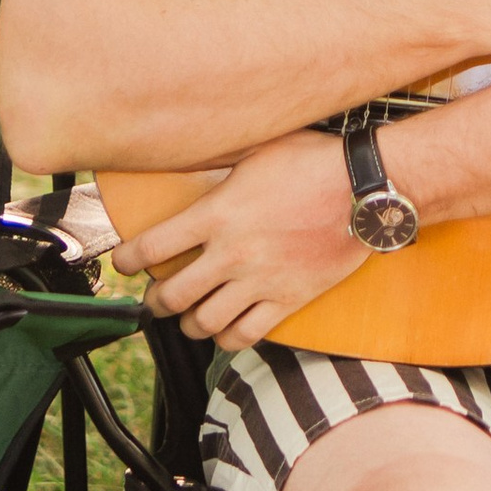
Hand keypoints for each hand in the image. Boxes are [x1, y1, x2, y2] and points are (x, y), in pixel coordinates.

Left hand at [110, 129, 368, 347]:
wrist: (366, 190)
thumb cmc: (314, 162)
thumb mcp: (255, 152)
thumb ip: (219, 168)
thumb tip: (192, 161)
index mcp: (217, 214)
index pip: (151, 248)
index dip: (126, 261)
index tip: (123, 264)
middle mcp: (232, 253)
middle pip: (171, 295)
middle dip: (154, 302)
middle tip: (154, 298)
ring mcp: (260, 280)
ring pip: (204, 322)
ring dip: (188, 324)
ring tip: (187, 317)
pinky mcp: (288, 299)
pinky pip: (246, 335)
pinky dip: (228, 339)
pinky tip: (225, 330)